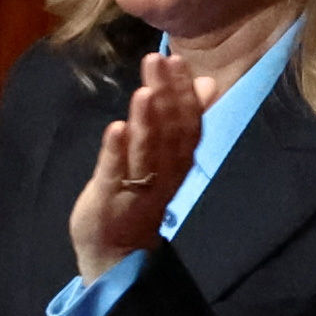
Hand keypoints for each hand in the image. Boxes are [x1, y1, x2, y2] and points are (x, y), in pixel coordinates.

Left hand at [64, 46, 209, 279]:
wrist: (117, 256)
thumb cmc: (140, 198)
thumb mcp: (165, 159)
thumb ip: (181, 121)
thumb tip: (206, 82)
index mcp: (177, 162)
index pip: (188, 123)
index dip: (184, 92)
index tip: (178, 59)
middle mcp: (163, 174)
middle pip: (169, 132)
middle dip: (165, 95)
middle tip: (157, 60)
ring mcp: (137, 187)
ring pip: (147, 152)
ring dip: (147, 121)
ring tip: (145, 91)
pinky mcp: (109, 199)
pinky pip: (116, 173)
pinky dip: (117, 150)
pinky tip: (116, 127)